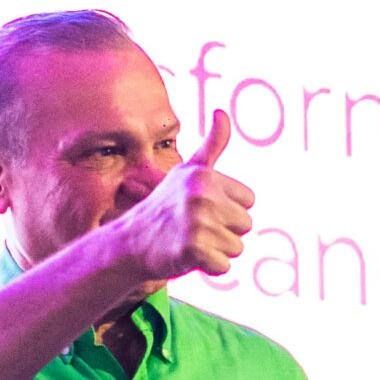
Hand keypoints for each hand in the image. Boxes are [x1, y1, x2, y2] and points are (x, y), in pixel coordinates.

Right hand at [105, 109, 255, 281]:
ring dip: (217, 250)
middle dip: (225, 231)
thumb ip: (211, 145)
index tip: (202, 209)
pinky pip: (223, 267)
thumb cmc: (165, 207)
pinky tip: (187, 257)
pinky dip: (209, 268)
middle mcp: (202, 196)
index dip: (228, 209)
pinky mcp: (193, 250)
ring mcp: (197, 223)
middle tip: (194, 227)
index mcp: (205, 177)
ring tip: (190, 240)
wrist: (131, 243)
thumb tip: (222, 111)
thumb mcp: (187, 172)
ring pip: (237, 248)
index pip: (249, 201)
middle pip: (246, 225)